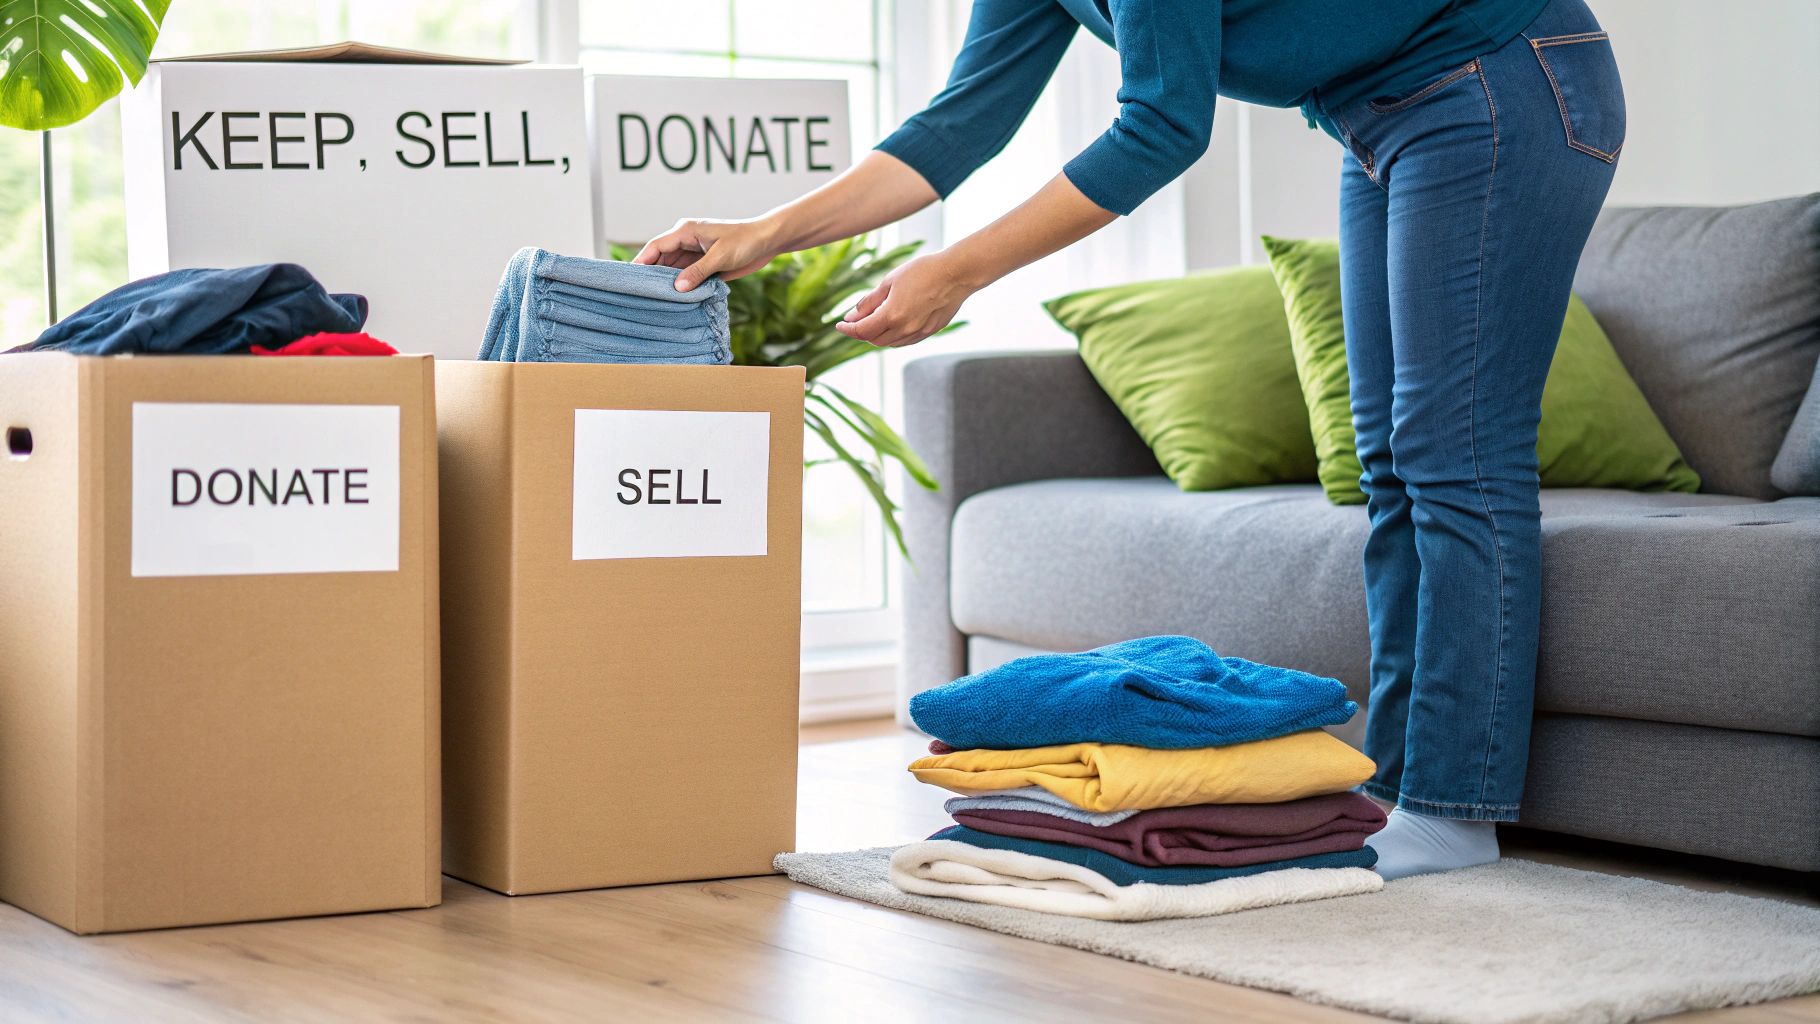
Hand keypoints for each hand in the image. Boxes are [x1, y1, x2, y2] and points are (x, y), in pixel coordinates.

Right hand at [634, 217, 782, 291]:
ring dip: (667, 282)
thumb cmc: (745, 241)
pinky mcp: (704, 264)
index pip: (656, 246)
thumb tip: (677, 288)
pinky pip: (687, 276)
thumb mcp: (720, 257)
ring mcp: (695, 253)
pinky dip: (681, 286)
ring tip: (654, 300)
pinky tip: (675, 299)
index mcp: (686, 231)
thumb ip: (698, 272)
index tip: (630, 277)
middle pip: (661, 259)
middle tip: (639, 294)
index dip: (642, 261)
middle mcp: (687, 241)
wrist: (767, 241)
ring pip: (673, 269)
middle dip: (651, 274)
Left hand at [835, 253, 977, 348]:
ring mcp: (919, 332)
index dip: (848, 329)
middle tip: (855, 322)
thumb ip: (869, 302)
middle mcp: (905, 329)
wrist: (956, 273)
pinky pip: (906, 341)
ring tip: (873, 321)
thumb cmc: (923, 271)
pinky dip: (894, 337)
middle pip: (875, 341)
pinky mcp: (930, 331)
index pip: (862, 330)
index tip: (840, 325)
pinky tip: (893, 324)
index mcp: (892, 315)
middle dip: (861, 333)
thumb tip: (852, 316)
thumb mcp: (889, 281)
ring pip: (890, 343)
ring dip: (878, 336)